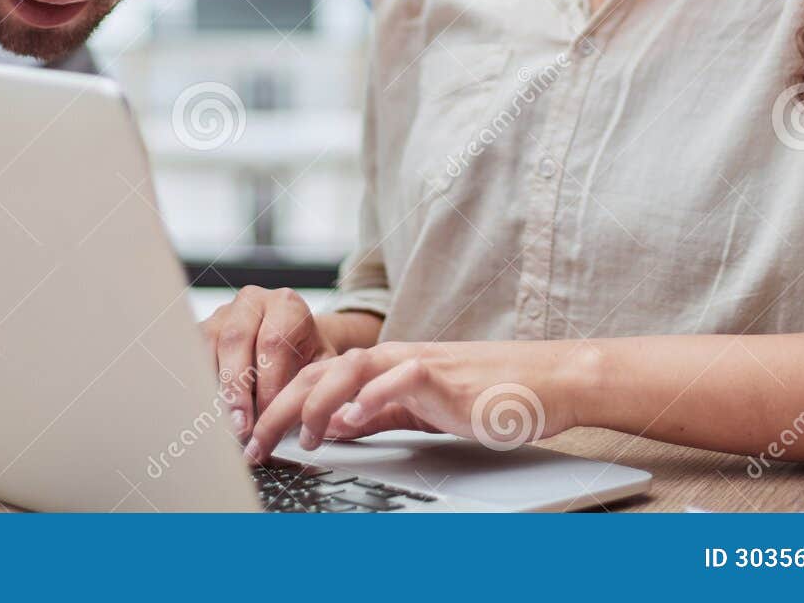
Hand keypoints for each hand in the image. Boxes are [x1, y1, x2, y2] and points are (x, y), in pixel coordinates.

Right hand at [200, 287, 346, 442]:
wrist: (293, 343)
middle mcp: (251, 301)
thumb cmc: (308, 357)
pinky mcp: (202, 329)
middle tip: (240, 427)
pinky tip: (206, 411)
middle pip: (235, 340)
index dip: (269, 384)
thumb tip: (308, 419)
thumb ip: (316, 388)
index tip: (269, 418)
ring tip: (221, 424)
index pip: (273, 342)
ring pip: (208, 346)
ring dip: (212, 389)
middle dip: (236, 389)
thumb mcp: (323, 369)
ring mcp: (222, 313)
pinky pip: (191, 355)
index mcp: (287, 304)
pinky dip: (197, 385)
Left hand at [243, 339, 584, 463]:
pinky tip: (349, 421)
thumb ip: (379, 412)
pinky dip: (371, 398)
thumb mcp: (421, 409)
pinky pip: (400, 379)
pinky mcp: (446, 376)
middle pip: (322, 372)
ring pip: (352, 368)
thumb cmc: (493, 397)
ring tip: (295, 437)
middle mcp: (396, 358)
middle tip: (253, 445)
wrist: (550, 382)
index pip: (319, 378)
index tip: (254, 440)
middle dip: (279, 407)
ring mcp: (420, 363)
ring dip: (315, 401)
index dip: (280, 405)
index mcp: (386, 367)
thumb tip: (334, 427)